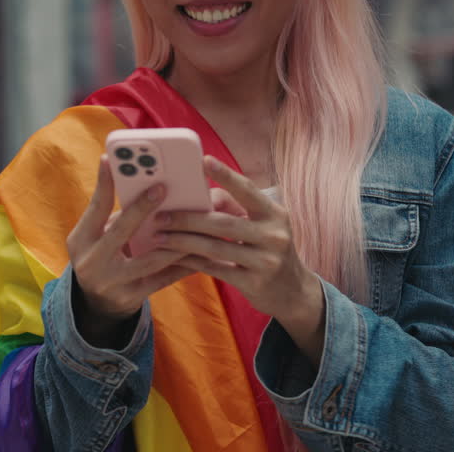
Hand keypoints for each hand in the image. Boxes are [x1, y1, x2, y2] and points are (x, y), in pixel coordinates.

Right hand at [65, 155, 192, 347]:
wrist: (96, 304)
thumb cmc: (101, 256)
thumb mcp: (95, 237)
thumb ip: (114, 217)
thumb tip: (143, 187)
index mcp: (81, 240)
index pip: (94, 208)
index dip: (104, 183)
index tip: (112, 160)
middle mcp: (93, 261)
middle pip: (121, 230)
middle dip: (142, 207)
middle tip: (162, 187)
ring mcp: (112, 282)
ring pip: (150, 259)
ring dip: (175, 239)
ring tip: (194, 222)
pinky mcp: (132, 297)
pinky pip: (163, 279)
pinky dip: (182, 265)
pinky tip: (200, 253)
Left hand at [155, 156, 325, 364]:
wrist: (293, 292)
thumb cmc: (269, 250)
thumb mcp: (263, 226)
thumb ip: (237, 209)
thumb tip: (202, 196)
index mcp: (275, 214)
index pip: (248, 190)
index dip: (226, 175)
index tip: (204, 160)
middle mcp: (274, 235)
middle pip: (223, 223)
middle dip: (188, 218)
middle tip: (161, 215)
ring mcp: (266, 261)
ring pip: (215, 247)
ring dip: (183, 241)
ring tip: (159, 236)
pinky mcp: (254, 283)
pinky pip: (215, 269)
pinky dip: (192, 262)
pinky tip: (174, 256)